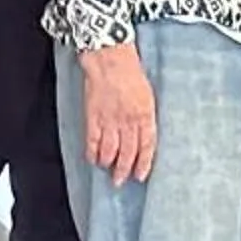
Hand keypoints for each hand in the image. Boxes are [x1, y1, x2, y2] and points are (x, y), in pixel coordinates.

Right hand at [81, 43, 158, 184]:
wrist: (110, 59)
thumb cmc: (131, 74)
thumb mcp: (148, 95)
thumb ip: (146, 117)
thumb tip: (144, 136)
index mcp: (145, 115)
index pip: (147, 146)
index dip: (143, 163)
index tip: (140, 176)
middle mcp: (128, 121)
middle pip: (127, 153)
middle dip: (124, 170)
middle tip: (121, 181)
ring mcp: (110, 120)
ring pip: (109, 151)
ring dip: (108, 163)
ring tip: (107, 170)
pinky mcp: (93, 117)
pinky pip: (92, 141)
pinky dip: (92, 153)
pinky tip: (92, 160)